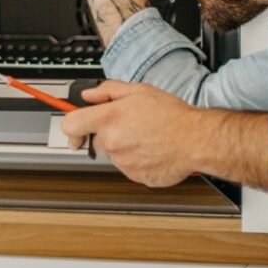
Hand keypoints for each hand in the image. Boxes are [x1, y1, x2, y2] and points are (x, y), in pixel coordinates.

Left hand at [60, 81, 200, 187]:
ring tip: (146, 136)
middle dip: (108, 134)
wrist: (196, 140)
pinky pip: (128, 168)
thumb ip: (108, 91)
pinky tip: (151, 149)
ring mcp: (123, 162)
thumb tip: (89, 95)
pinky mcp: (135, 176)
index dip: (71, 127)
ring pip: (114, 155)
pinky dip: (137, 160)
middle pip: (96, 141)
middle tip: (129, 126)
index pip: (71, 125)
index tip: (75, 130)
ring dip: (124, 147)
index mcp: (109, 119)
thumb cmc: (172, 115)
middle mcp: (113, 142)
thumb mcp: (139, 90)